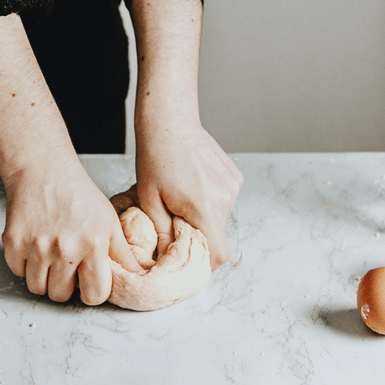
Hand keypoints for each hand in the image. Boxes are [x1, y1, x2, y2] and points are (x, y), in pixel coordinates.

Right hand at [1, 151, 140, 303]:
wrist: (44, 171)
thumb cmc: (80, 195)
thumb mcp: (109, 220)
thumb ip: (122, 252)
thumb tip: (139, 275)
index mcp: (93, 245)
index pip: (95, 295)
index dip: (93, 292)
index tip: (90, 282)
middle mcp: (64, 249)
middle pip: (61, 297)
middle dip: (66, 286)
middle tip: (68, 265)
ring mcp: (36, 247)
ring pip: (37, 288)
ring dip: (44, 278)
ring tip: (52, 255)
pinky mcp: (13, 244)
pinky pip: (18, 272)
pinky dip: (26, 264)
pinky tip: (36, 245)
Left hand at [135, 115, 242, 269]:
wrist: (170, 122)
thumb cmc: (155, 159)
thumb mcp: (149, 201)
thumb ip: (163, 234)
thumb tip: (169, 257)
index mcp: (204, 208)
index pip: (220, 253)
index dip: (205, 262)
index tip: (188, 255)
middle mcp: (225, 198)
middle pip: (217, 233)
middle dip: (197, 232)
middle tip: (174, 216)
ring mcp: (233, 186)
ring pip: (220, 216)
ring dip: (203, 214)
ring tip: (182, 194)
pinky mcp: (234, 176)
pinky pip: (224, 199)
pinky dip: (210, 198)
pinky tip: (194, 182)